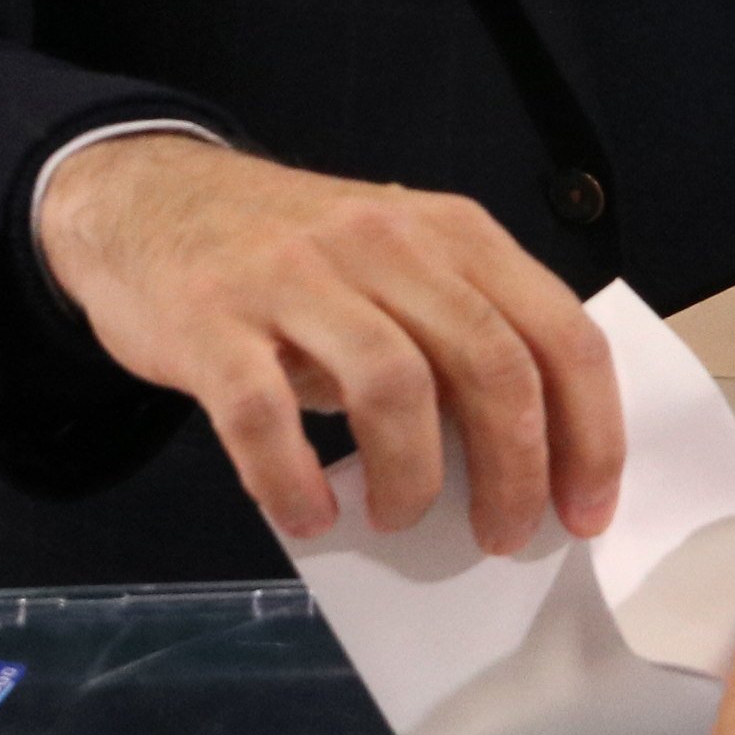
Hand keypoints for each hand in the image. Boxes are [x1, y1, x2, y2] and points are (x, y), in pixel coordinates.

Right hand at [32, 135, 621, 552]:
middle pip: (490, 362)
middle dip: (515, 470)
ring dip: (412, 477)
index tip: (585, 512)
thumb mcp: (397, 267)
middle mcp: (384, 242)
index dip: (589, 433)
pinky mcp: (211, 318)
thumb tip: (519, 462)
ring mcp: (294, 275)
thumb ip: (457, 336)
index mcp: (451, 232)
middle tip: (502, 536)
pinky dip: (294, 479)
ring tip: (399, 518)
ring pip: (392, 384)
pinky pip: (263, 413)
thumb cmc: (293, 256)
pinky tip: (309, 513)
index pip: (559, 331)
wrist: (145, 198)